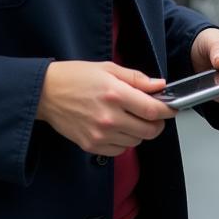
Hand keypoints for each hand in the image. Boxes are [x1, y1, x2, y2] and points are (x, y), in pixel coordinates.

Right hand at [36, 60, 175, 155]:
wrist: (46, 93)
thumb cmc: (75, 77)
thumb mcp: (108, 68)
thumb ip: (136, 78)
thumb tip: (159, 85)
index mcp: (115, 94)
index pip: (153, 110)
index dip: (168, 110)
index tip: (171, 107)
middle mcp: (109, 117)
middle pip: (149, 130)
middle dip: (157, 123)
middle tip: (154, 114)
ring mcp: (100, 135)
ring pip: (136, 142)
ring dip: (140, 132)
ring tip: (131, 118)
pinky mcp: (91, 146)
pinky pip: (119, 150)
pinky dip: (124, 141)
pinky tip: (118, 127)